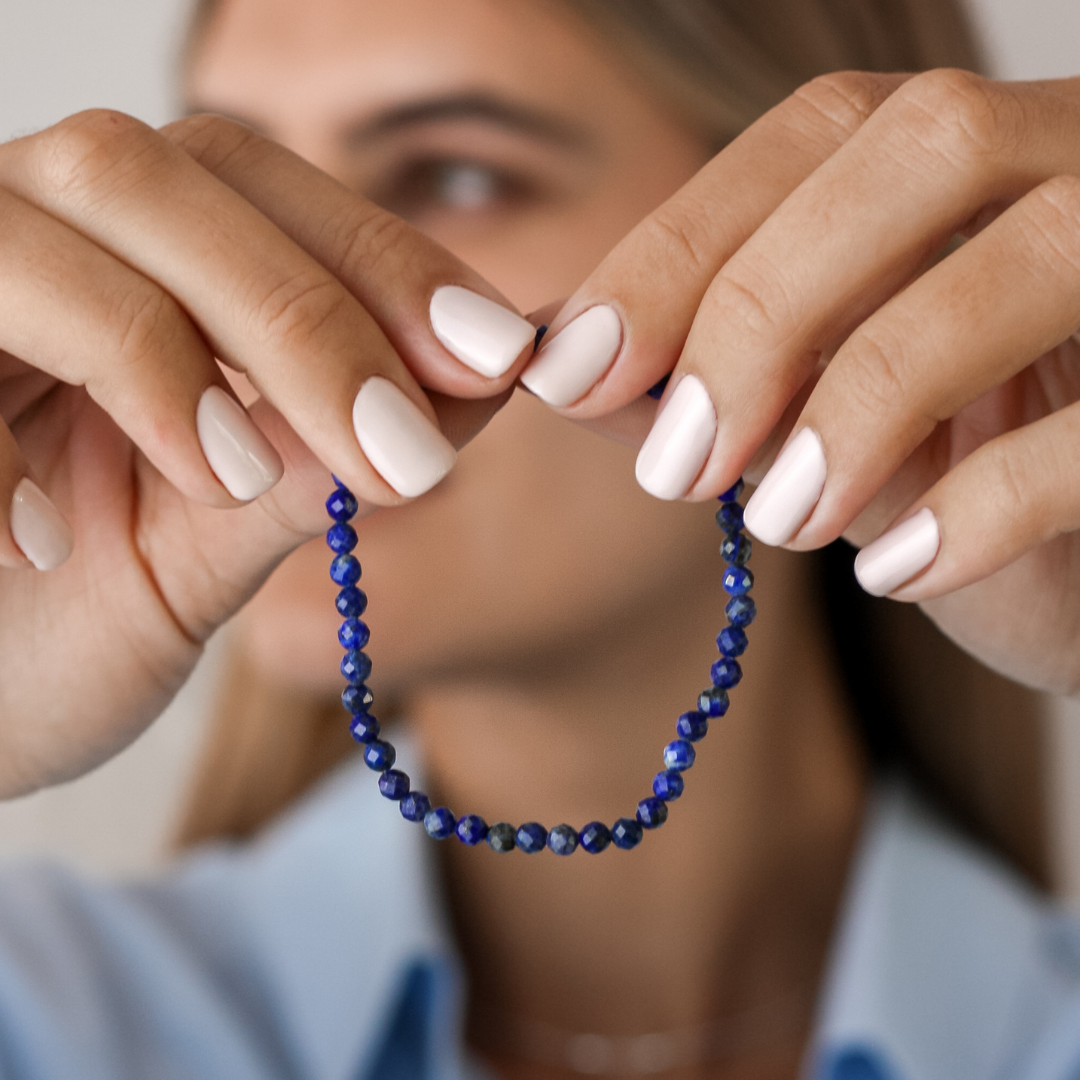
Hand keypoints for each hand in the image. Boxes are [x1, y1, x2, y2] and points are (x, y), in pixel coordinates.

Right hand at [0, 110, 534, 795]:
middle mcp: (32, 235)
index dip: (385, 261)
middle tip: (409, 454)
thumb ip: (318, 457)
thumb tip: (481, 378)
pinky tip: (106, 516)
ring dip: (190, 345)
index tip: (498, 356)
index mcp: (123, 263)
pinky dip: (52, 405)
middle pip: (171, 173)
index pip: (264, 192)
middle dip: (311, 313)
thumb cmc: (59, 628)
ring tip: (239, 482)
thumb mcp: (210, 547)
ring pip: (73, 213)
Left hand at [522, 70, 1079, 695]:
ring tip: (777, 519)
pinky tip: (893, 573)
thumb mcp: (814, 423)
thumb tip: (558, 358)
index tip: (570, 373)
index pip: (815, 135)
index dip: (677, 247)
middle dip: (762, 309)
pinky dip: (978, 505)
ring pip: (1034, 252)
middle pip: (923, 148)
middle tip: (677, 464)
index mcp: (975, 157)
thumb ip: (698, 376)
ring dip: (862, 400)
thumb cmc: (954, 476)